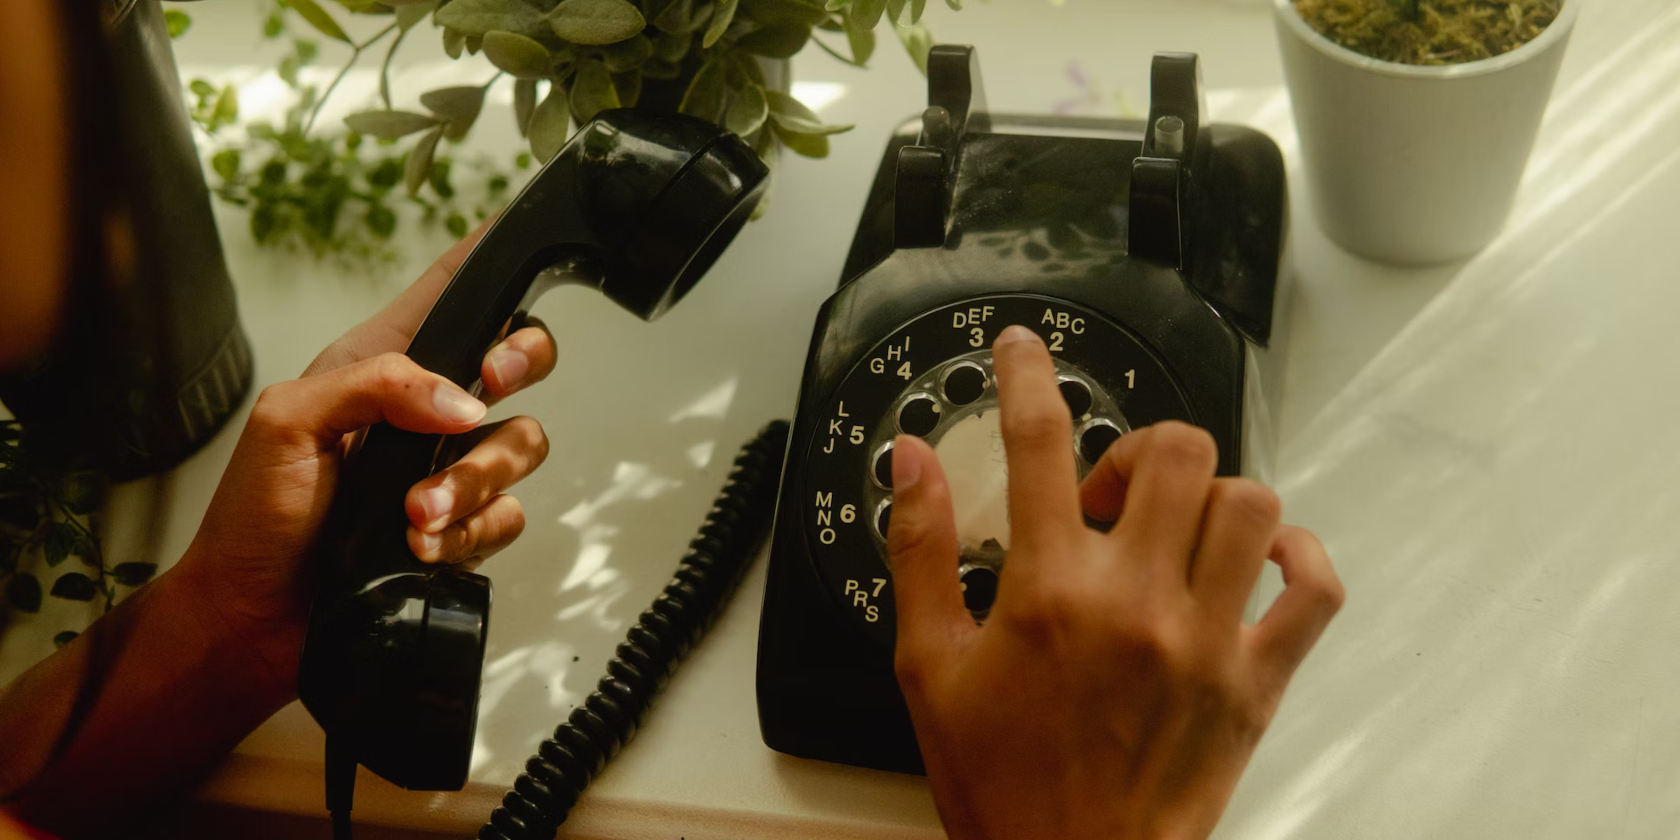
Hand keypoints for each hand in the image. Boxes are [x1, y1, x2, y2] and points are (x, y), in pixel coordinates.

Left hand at [172, 223, 557, 698]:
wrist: (256, 618)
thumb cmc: (254, 517)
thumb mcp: (288, 423)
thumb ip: (376, 385)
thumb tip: (464, 398)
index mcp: (382, 363)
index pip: (451, 289)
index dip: (490, 257)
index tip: (520, 235)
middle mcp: (427, 408)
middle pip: (522, 355)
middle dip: (521, 363)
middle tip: (489, 388)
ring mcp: (450, 468)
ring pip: (523, 444)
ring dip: (473, 481)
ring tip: (416, 515)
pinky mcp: (464, 526)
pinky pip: (509, 516)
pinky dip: (471, 532)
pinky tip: (423, 546)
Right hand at [887, 326, 1343, 839]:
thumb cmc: (1000, 783)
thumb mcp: (927, 665)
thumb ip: (921, 550)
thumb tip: (911, 461)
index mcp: (1049, 593)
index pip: (1038, 441)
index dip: (1028, 373)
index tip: (1023, 348)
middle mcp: (1136, 603)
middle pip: (1174, 453)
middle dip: (1136, 450)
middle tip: (1103, 496)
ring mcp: (1207, 640)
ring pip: (1249, 503)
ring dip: (1208, 494)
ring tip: (1170, 530)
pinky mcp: (1256, 682)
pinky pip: (1314, 590)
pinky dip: (1298, 554)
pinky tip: (1258, 556)